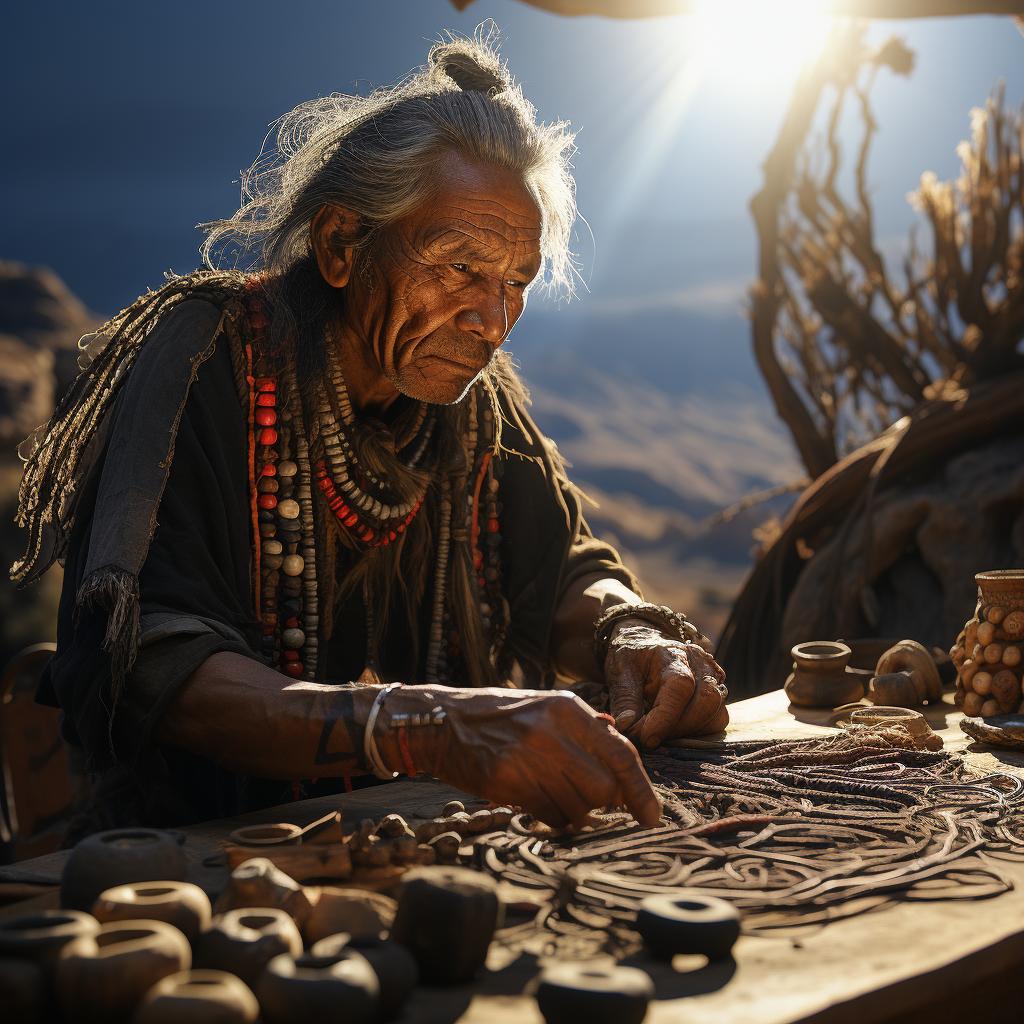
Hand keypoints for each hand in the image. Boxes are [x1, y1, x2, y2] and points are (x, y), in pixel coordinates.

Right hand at [403, 686, 661, 829]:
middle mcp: (552, 730)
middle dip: (602, 804)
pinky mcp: (505, 781)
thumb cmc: (499, 716)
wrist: (442, 721)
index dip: (640, 790)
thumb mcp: (545, 706)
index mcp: (567, 708)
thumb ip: (586, 727)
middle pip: (603, 789)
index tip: (650, 816)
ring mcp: (527, 756)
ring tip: (554, 797)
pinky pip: (548, 816)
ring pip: (577, 808)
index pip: (621, 753)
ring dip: (574, 814)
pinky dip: (551, 819)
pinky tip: (536, 802)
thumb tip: (624, 755)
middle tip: (588, 802)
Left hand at [605, 621, 728, 748]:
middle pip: (706, 703)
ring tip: (657, 735)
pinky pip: (716, 721)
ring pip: (716, 716)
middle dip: (677, 729)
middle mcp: (700, 666)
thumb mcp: (619, 670)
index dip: (666, 718)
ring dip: (687, 733)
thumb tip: (625, 726)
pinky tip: (673, 731)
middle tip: (647, 740)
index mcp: (673, 656)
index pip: (680, 687)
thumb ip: (624, 698)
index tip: (648, 740)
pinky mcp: (716, 697)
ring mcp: (712, 681)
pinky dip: (696, 733)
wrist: (646, 647)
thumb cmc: (632, 658)